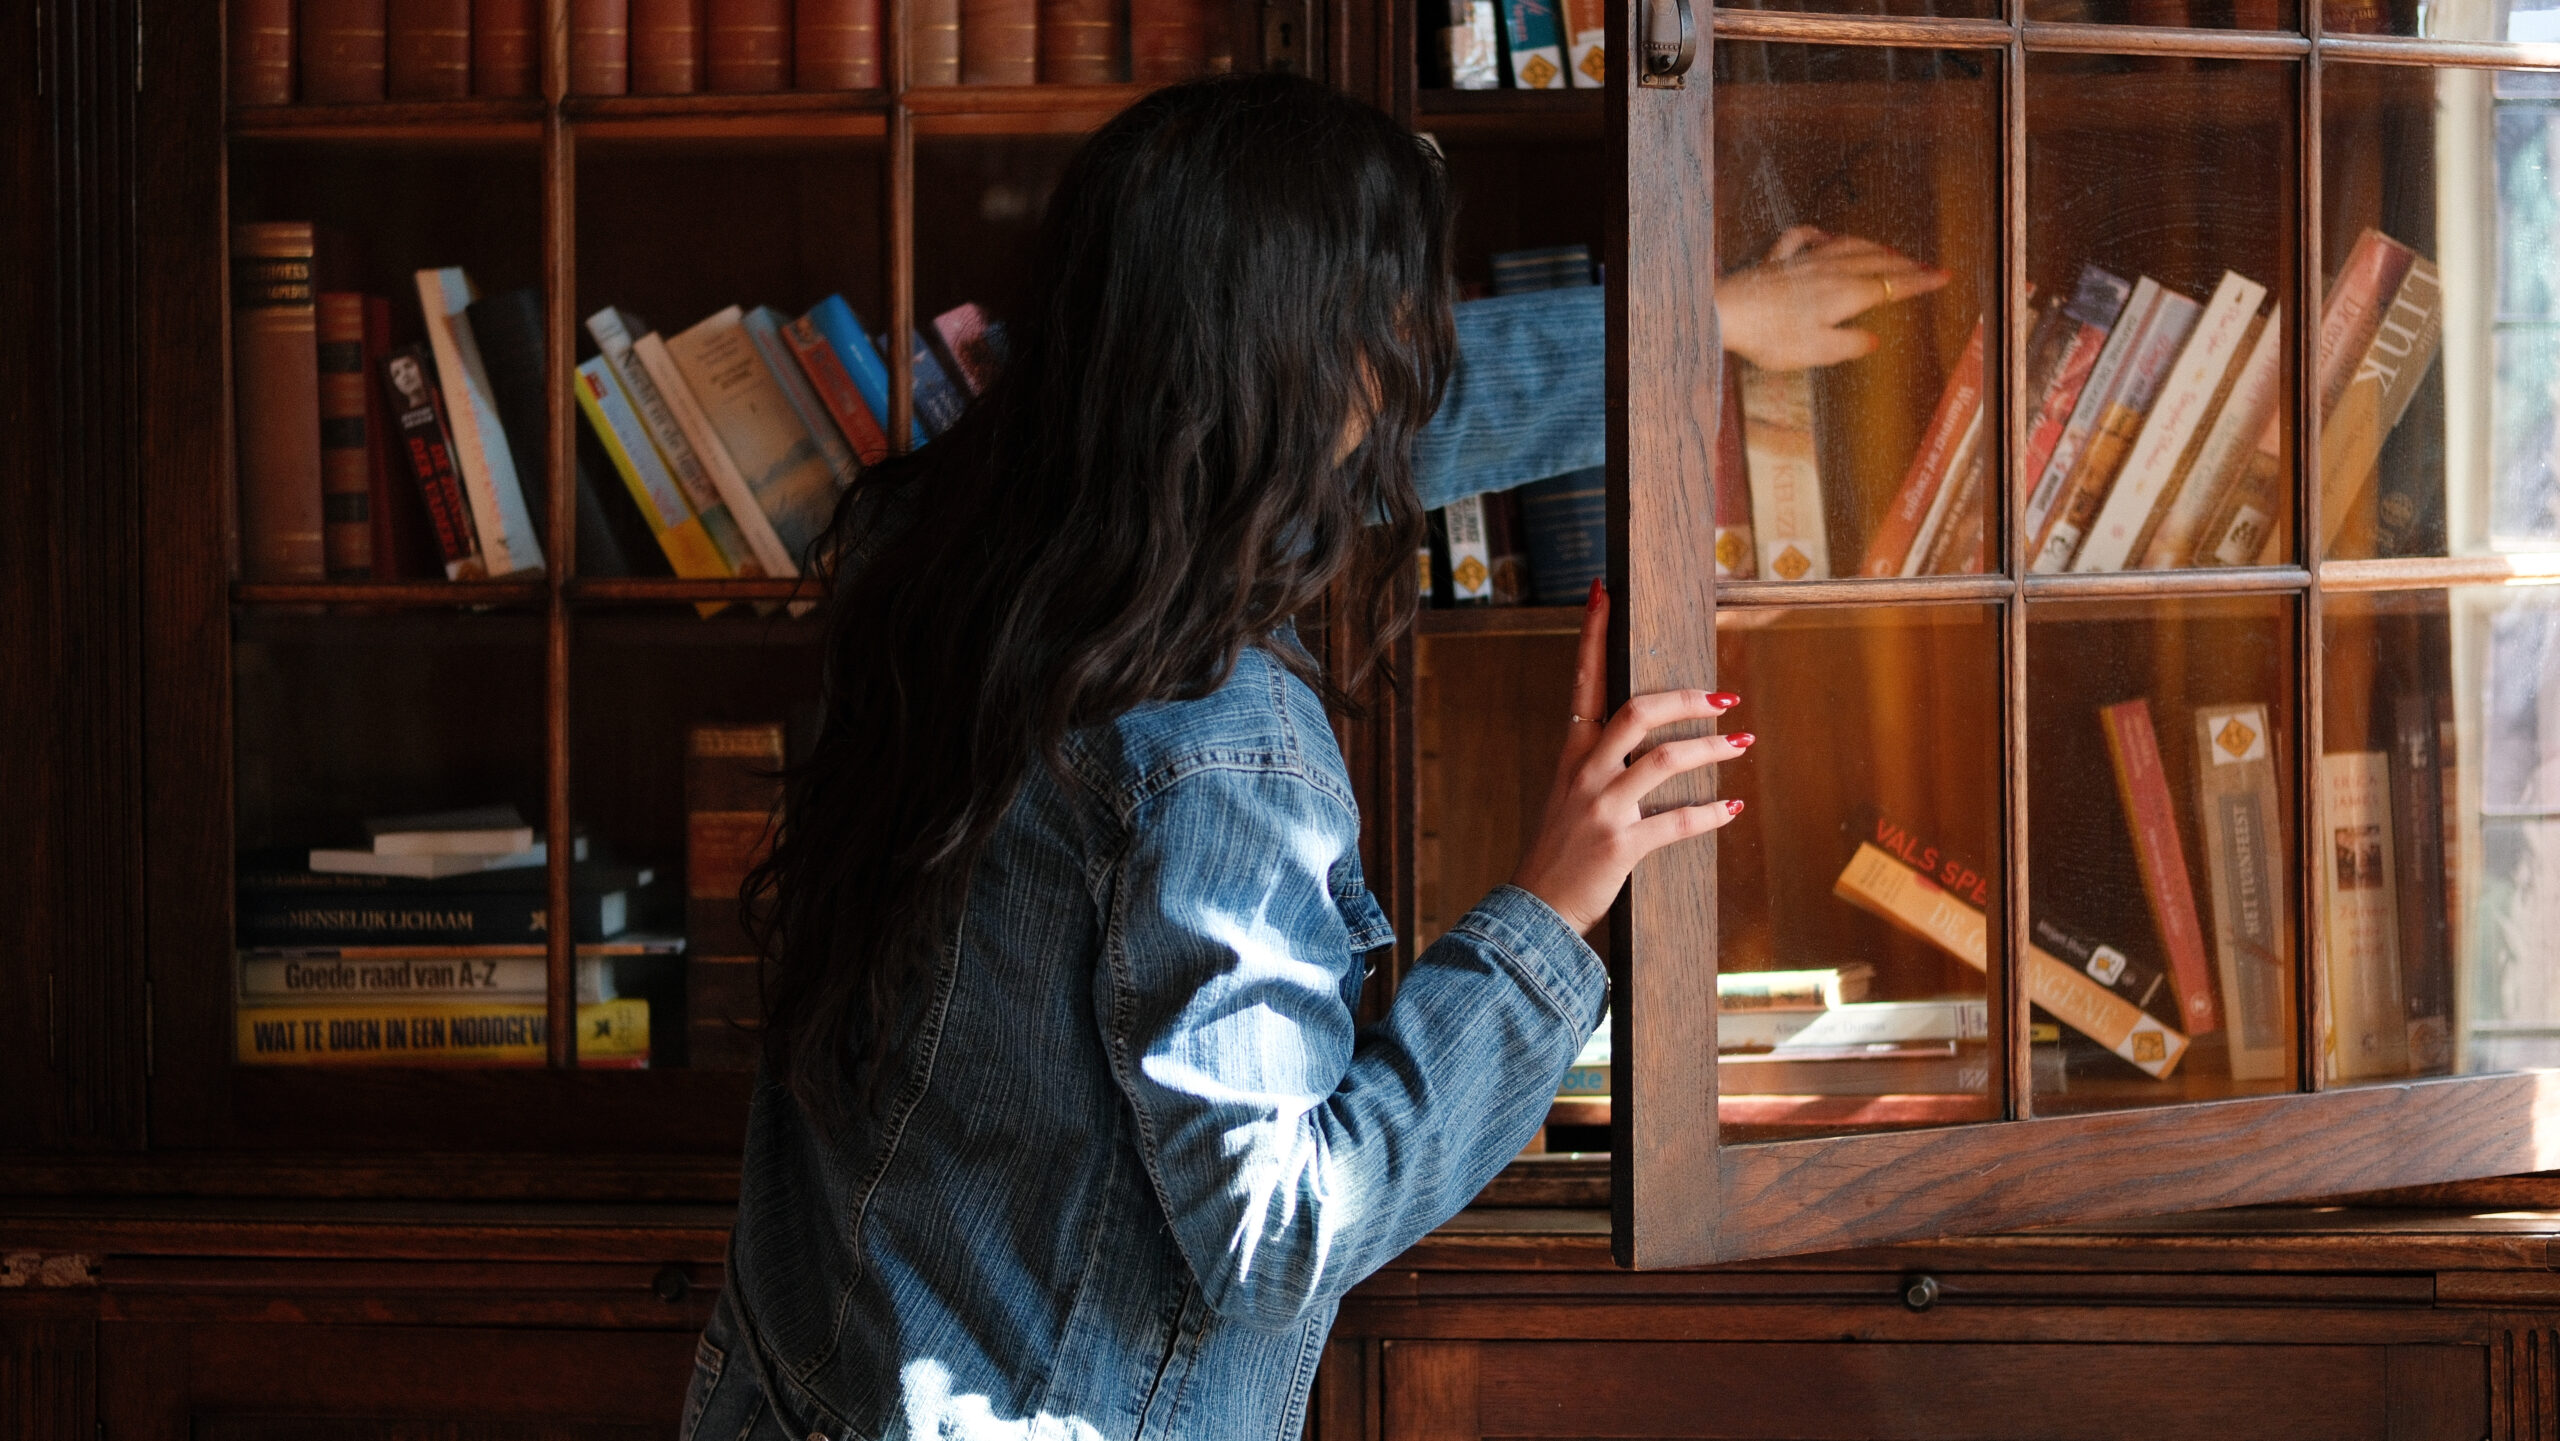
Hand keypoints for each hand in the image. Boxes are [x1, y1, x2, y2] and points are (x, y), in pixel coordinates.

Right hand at [1510, 580, 1751, 933]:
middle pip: (1637, 712)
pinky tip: (1732, 809)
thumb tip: (1642, 741)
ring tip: (1742, 744)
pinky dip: (1711, 814)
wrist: (1534, 909)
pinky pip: (1677, 822)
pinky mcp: (1621, 845)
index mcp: (1571, 754)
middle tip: (1723, 699)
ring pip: (1665, 760)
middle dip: (1686, 700)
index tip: (1603, 591)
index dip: (1593, 634)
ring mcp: (1602, 807)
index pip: (1583, 680)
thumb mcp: (1569, 796)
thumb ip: (1598, 765)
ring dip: (1712, 751)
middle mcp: (1585, 772)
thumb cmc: (1559, 851)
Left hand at [1714, 226, 1950, 371]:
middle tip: (1927, 265)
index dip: (1920, 282)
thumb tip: (1873, 338)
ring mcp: (1803, 261)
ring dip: (1872, 247)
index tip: (1944, 277)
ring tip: (1888, 250)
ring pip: (1847, 246)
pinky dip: (1820, 235)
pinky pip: (1803, 238)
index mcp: (1846, 294)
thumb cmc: (1772, 337)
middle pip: (1875, 261)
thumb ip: (1850, 344)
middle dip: (1905, 263)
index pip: (1892, 285)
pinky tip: (1825, 237)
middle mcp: (1829, 271)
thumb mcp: (1818, 352)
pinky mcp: (1778, 261)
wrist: (1727, 314)